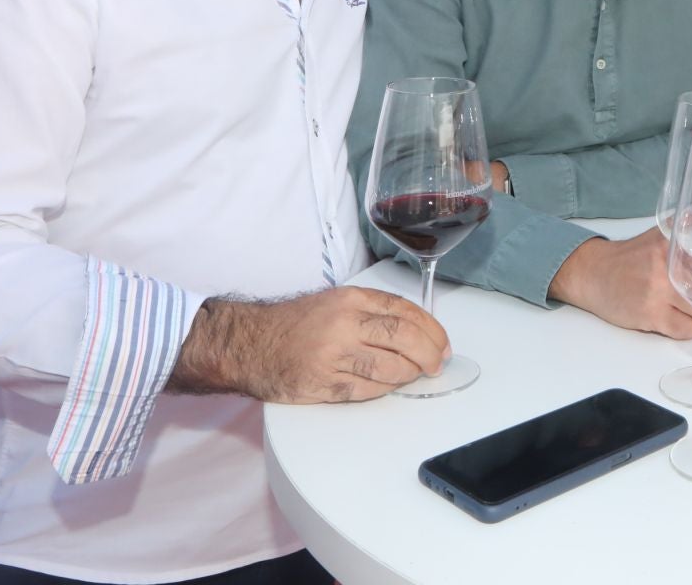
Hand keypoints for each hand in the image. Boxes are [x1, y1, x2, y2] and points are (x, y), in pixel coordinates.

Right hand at [169, 286, 450, 403]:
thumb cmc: (295, 323)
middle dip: (430, 354)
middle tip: (437, 363)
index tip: (442, 342)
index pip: (406, 312)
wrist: (249, 343)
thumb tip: (417, 329)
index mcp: (351, 300)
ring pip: (390, 370)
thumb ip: (374, 311)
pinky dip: (382, 391)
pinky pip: (366, 392)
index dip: (432, 329)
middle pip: (404, 340)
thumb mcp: (336, 301)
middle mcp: (344, 324)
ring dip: (409, 375)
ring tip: (413, 375)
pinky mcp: (323, 384)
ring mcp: (333, 356)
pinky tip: (387, 386)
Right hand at [549, 228, 691, 339]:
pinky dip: (684, 327)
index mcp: (675, 239)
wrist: (592, 273)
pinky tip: (671, 317)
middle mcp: (668, 262)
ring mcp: (659, 289)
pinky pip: (685, 329)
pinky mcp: (650, 313)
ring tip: (684, 305)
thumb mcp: (662, 236)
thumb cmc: (631, 258)